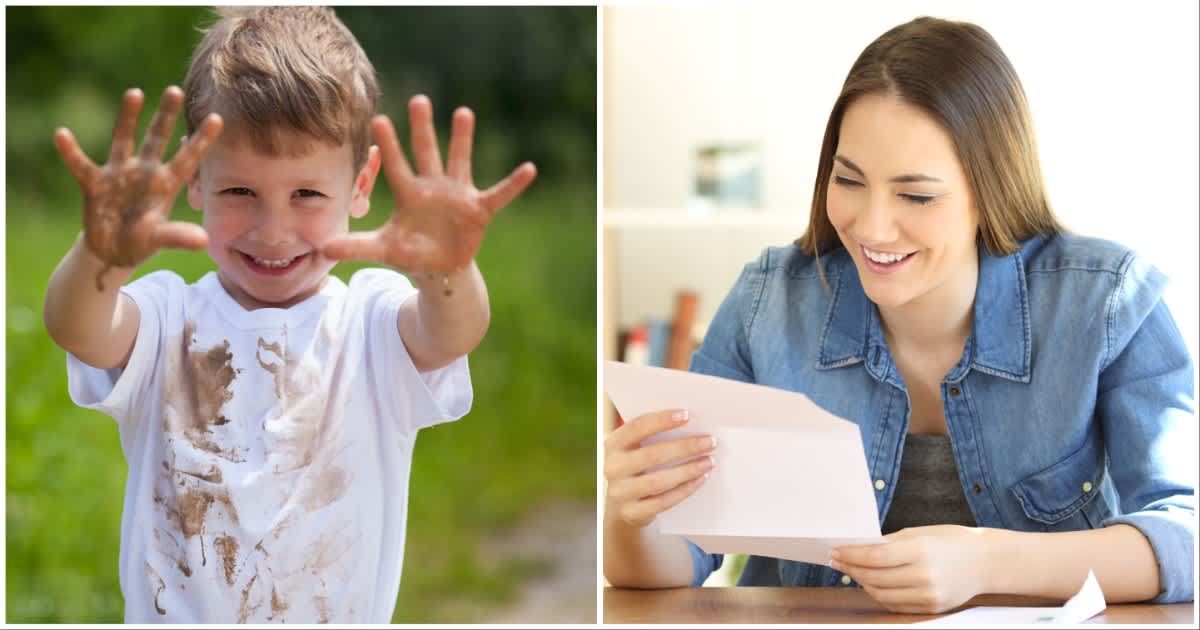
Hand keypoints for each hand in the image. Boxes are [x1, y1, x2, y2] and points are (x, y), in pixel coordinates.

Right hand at [54, 86, 222, 288]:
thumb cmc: (143, 241)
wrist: (113, 251)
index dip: (201, 140)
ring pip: (123, 140)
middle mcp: (144, 173)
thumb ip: (178, 236)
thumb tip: (203, 240)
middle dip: (166, 116)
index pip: (188, 159)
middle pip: (157, 139)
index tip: (217, 118)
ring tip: (135, 92)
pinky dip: (71, 151)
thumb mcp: (160, 239)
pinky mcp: (94, 183)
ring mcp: (119, 174)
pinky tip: (62, 134)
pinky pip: (81, 165)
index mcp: (166, 184)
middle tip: (176, 90)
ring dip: (128, 118)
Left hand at [322, 95, 536, 272]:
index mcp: (409, 194)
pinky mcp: (479, 209)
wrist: (439, 267)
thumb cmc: (410, 252)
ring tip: (463, 112)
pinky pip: (499, 194)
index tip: (378, 119)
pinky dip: (514, 183)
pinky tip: (529, 169)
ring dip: (462, 139)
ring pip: (459, 161)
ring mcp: (457, 195)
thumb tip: (323, 248)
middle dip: (423, 128)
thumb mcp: (383, 249)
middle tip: (419, 100)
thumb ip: (356, 246)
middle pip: (426, 153)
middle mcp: (433, 187)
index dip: (388, 145)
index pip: (395, 166)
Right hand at [604, 409, 716, 527]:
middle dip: (685, 447)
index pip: (637, 427)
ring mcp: (620, 492)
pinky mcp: (632, 512)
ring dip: (688, 470)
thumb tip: (687, 419)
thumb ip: (651, 434)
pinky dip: (684, 490)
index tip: (686, 415)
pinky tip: (700, 479)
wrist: (619, 504)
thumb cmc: (635, 466)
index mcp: (612, 444)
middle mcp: (612, 467)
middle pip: (652, 455)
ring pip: (658, 481)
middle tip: (710, 442)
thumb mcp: (634, 448)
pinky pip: (663, 502)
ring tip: (709, 461)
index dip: (662, 420)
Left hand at [831, 525, 989, 613]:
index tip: (835, 551)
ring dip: (862, 583)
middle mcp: (925, 575)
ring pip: (882, 594)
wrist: (986, 562)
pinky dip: (879, 594)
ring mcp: (929, 595)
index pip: (875, 556)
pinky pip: (896, 604)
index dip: (851, 555)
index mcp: (921, 550)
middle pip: (875, 577)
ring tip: (852, 571)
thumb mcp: (920, 534)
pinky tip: (871, 584)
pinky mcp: (932, 608)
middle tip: (837, 561)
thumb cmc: (952, 542)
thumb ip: (889, 543)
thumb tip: (858, 549)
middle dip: (851, 569)